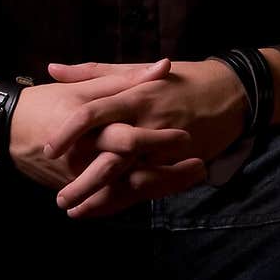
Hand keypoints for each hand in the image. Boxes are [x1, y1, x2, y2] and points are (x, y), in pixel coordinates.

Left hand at [43, 58, 248, 217]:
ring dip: (100, 198)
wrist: (231, 92)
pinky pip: (150, 187)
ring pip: (129, 179)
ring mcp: (165, 147)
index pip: (92, 114)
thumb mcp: (136, 71)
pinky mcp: (180, 163)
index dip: (67, 133)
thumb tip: (52, 69)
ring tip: (75, 211)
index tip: (47, 149)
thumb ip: (92, 72)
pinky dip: (127, 201)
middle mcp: (147, 123)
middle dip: (82, 181)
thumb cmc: (180, 79)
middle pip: (108, 157)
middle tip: (58, 198)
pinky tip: (104, 210)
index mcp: (133, 96)